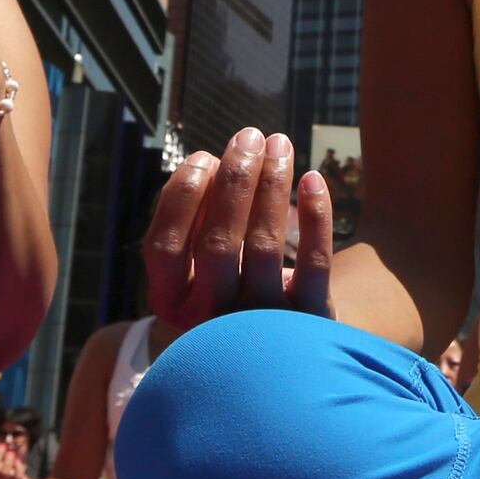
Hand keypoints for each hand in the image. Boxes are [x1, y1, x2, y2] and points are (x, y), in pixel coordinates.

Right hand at [137, 129, 334, 330]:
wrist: (282, 344)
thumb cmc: (231, 282)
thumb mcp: (197, 262)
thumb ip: (195, 218)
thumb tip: (213, 164)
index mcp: (173, 304)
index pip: (164, 248)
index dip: (182, 197)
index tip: (204, 156)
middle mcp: (212, 320)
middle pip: (218, 244)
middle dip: (234, 180)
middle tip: (249, 135)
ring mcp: (262, 323)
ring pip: (265, 246)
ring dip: (272, 185)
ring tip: (280, 143)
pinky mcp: (308, 319)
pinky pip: (315, 263)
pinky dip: (315, 216)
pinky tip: (313, 178)